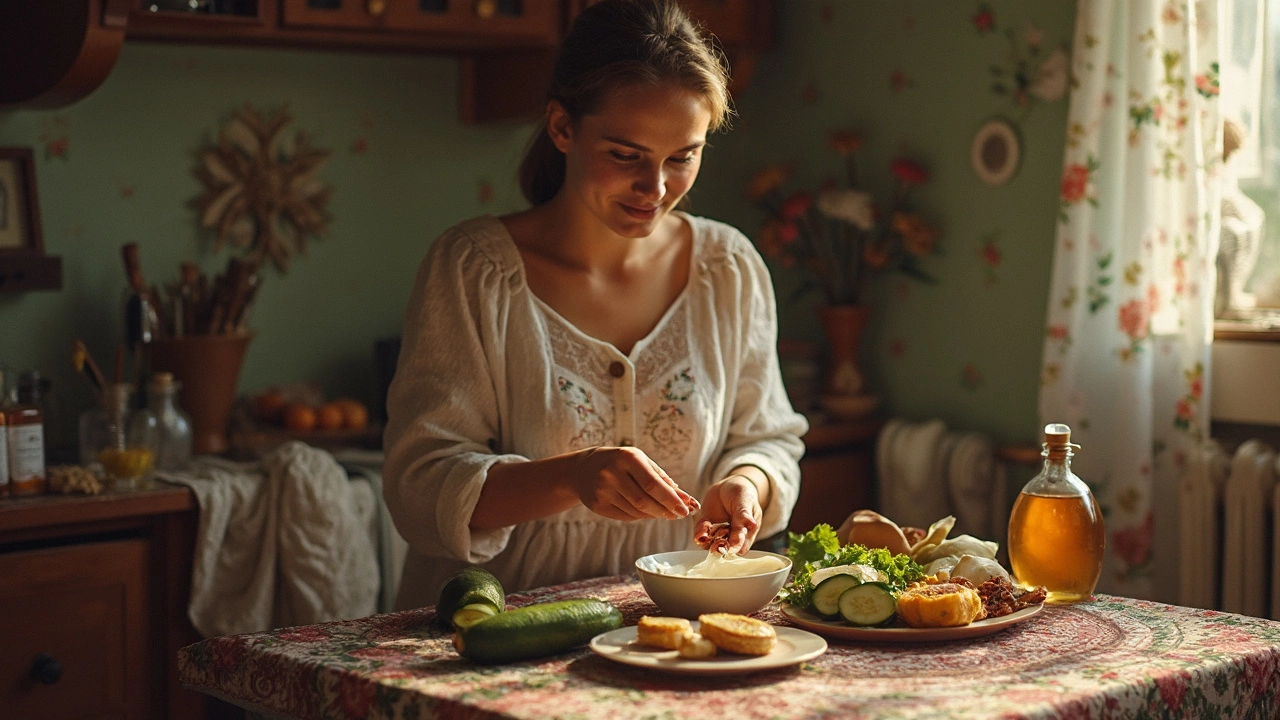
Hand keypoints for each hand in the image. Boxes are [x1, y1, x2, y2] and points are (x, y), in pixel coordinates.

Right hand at [568, 446, 698, 521]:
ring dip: (655, 514)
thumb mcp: (641, 462)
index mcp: (627, 458)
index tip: (686, 509)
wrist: (583, 469)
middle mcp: (612, 473)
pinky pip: (627, 517)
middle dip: (665, 510)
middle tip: (679, 515)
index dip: (671, 499)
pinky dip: (640, 516)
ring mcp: (602, 490)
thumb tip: (687, 500)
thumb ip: (663, 479)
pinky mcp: (597, 505)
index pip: (653, 484)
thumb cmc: (620, 463)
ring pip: (637, 512)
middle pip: (645, 501)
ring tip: (663, 511)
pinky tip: (645, 510)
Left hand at [693, 475, 761, 555]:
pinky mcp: (706, 530)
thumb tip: (751, 524)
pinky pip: (699, 536)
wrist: (728, 486)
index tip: (725, 542)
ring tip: (707, 524)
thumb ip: (744, 514)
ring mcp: (717, 535)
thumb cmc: (742, 494)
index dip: (732, 547)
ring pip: (709, 545)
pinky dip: (699, 531)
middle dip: (717, 546)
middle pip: (723, 550)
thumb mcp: (745, 501)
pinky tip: (704, 521)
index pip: (739, 548)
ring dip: (706, 538)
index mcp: (746, 534)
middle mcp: (731, 538)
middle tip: (714, 539)